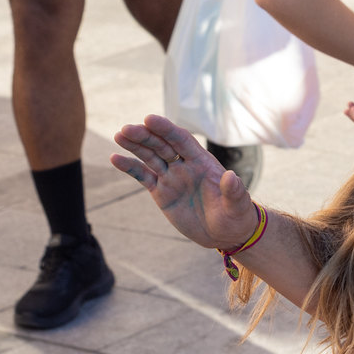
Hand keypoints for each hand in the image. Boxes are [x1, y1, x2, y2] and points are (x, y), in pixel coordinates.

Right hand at [111, 114, 261, 248]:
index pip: (182, 140)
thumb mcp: (238, 205)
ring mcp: (172, 177)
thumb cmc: (236, 216)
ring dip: (134, 146)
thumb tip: (232, 177)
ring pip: (150, 156)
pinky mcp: (161, 191)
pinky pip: (143, 176)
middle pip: (162, 145)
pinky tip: (115, 158)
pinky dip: (129, 167)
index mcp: (203, 162)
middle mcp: (185, 165)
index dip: (167, 129)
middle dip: (145, 136)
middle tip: (126, 129)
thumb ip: (235, 191)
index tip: (150, 119)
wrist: (226, 234)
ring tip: (119, 135)